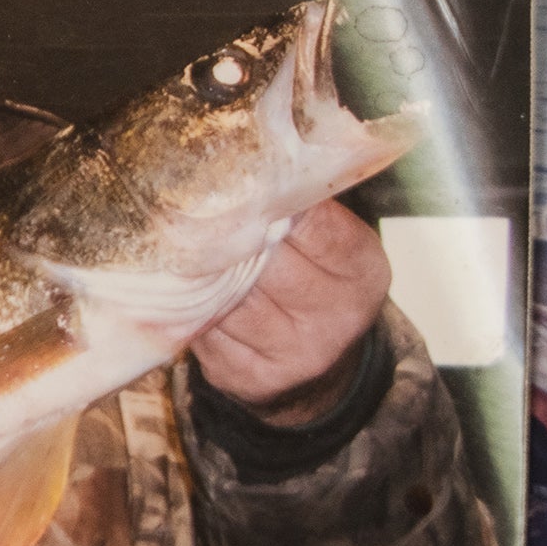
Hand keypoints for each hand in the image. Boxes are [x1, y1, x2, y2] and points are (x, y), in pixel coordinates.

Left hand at [191, 201, 390, 426]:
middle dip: (227, 235)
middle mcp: (335, 319)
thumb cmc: (318, 287)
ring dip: (201, 271)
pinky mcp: (248, 377)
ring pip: (226, 295)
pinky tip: (191, 291)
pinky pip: (204, 328)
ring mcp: (292, 354)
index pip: (311, 226)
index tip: (237, 183)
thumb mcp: (333, 246)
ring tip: (183, 245)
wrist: (320, 369)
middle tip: (193, 208)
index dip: (269, 202)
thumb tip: (248, 168)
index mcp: (362, 274)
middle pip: (263, 262)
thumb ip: (302, 212)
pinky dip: (191, 307)